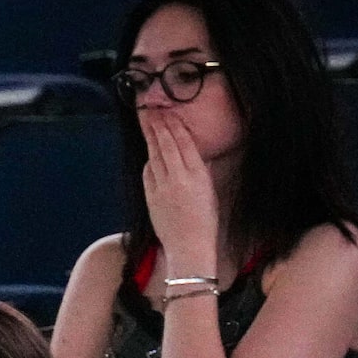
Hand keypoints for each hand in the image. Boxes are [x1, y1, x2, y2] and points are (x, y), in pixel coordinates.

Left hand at [138, 104, 219, 280]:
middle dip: (159, 126)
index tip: (170, 113)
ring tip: (148, 123)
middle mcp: (179, 178)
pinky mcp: (151, 197)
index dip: (175, 126)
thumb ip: (201, 171)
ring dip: (151, 139)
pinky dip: (149, 160)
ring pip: (155, 156)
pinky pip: (148, 173)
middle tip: (152, 111)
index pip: (184, 143)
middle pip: (167, 145)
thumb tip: (195, 155)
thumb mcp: (210, 191)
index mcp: (198, 175)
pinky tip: (149, 152)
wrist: (189, 247)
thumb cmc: (205, 221)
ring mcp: (162, 188)